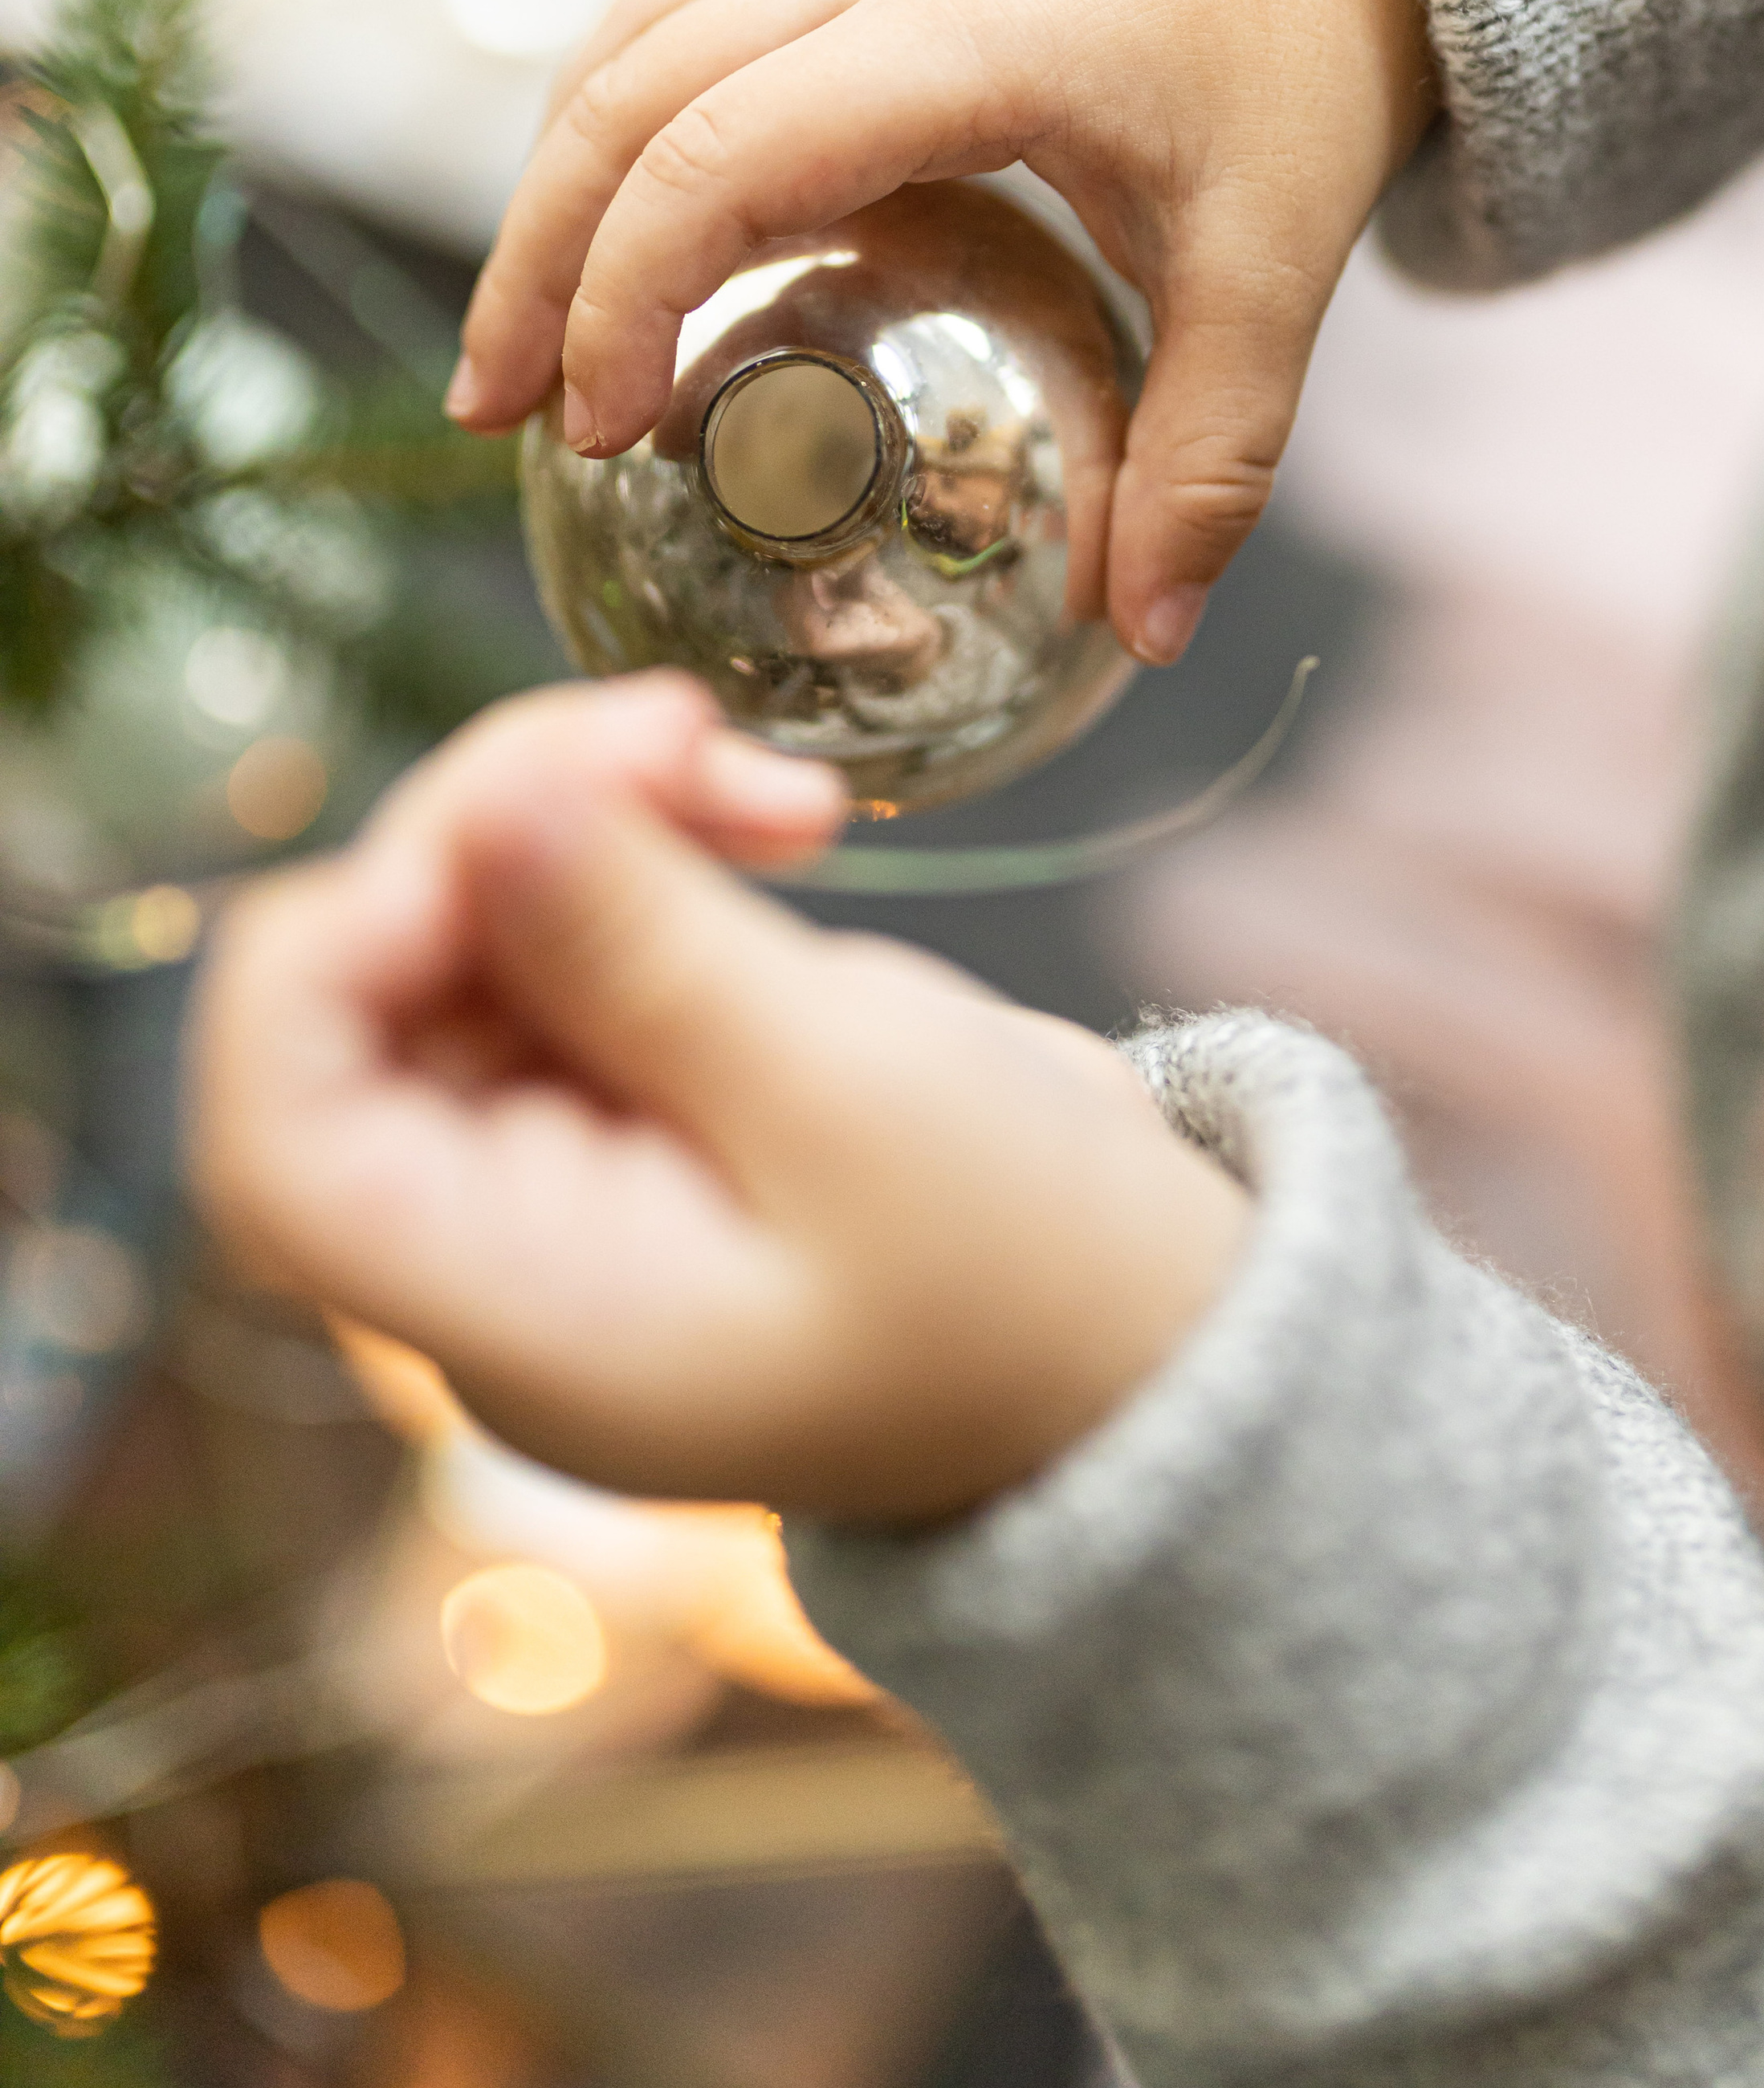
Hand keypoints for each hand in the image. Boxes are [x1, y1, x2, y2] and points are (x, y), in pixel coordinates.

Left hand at [189, 679, 1248, 1523]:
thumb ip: (650, 949)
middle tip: (683, 733)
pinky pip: (561, 937)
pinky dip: (641, 849)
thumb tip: (481, 807)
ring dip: (586, 813)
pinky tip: (768, 819)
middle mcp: (504, 1252)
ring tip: (762, 777)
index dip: (339, 949)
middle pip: (367, 997)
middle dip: (500, 828)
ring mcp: (563, 1172)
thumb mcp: (856, 1095)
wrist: (1158, 1354)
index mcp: (528, 1317)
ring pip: (462, 937)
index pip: (281, 1137)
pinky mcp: (633, 1094)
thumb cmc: (1036, 1275)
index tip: (509, 834)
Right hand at [449, 0, 1435, 665]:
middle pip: (630, 88)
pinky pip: (687, 9)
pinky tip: (615, 222)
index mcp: (965, 37)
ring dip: (555, 175)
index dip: (630, 290)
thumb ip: (1209, 457)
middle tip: (496, 416)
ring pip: (636, 32)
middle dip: (539, 255)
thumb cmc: (1310, 67)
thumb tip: (1153, 638)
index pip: (723, 151)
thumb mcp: (1279, 269)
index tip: (599, 433)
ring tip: (526, 336)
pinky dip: (620, 114)